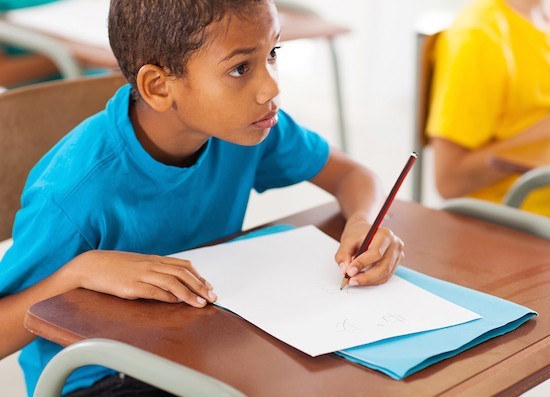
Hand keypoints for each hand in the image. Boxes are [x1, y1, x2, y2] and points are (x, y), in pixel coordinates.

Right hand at [69, 250, 215, 307]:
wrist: (90, 265)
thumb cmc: (115, 267)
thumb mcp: (138, 266)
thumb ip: (155, 272)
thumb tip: (172, 285)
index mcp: (154, 260)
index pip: (183, 266)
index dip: (198, 276)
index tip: (209, 286)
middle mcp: (151, 265)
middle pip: (182, 274)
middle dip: (200, 286)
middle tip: (212, 297)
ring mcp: (141, 275)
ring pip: (172, 282)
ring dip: (189, 293)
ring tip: (200, 303)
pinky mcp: (131, 286)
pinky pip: (154, 291)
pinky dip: (168, 296)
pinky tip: (178, 302)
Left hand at [335, 217, 403, 285]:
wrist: (364, 232)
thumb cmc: (357, 235)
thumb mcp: (347, 241)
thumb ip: (343, 254)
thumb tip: (345, 270)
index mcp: (385, 234)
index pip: (376, 253)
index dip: (362, 263)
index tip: (349, 271)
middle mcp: (395, 244)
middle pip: (384, 267)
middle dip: (366, 277)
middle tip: (351, 281)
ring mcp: (398, 255)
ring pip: (385, 274)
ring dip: (369, 281)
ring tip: (354, 280)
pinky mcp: (395, 263)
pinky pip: (385, 276)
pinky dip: (373, 281)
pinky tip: (361, 279)